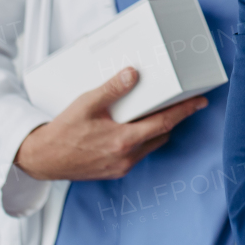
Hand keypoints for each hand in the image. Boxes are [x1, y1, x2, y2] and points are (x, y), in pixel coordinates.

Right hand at [14, 67, 208, 180]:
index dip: (185, 111)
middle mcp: (127, 156)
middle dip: (173, 119)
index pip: (164, 123)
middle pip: (161, 134)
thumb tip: (133, 74)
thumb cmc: (63, 131)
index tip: (201, 102)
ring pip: (150, 145)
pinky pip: (138, 153)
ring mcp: (121, 166)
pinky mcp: (114, 171)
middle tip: (182, 102)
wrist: (43, 159)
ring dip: (156, 130)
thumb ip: (112, 89)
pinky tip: (134, 127)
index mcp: (124, 140)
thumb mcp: (86, 104)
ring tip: (156, 111)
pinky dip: (142, 139)